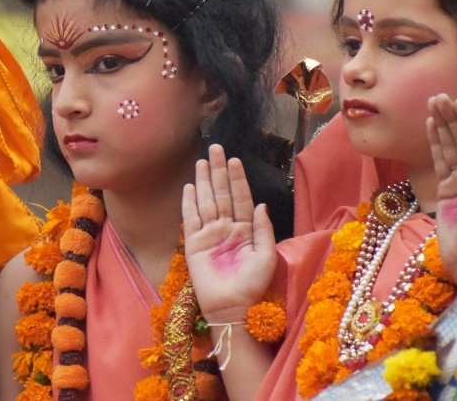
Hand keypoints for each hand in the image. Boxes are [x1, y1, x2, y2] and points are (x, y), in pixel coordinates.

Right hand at [182, 144, 276, 322]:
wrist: (232, 308)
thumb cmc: (252, 286)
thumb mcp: (266, 256)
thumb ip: (263, 229)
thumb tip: (262, 204)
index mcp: (245, 229)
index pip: (241, 197)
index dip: (238, 179)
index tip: (235, 159)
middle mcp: (227, 227)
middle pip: (222, 193)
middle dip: (219, 170)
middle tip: (216, 148)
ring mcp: (209, 234)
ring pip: (206, 200)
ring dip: (204, 180)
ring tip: (202, 161)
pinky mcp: (194, 243)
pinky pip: (191, 218)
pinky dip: (189, 202)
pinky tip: (190, 186)